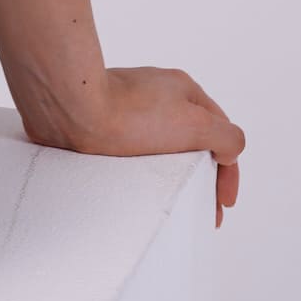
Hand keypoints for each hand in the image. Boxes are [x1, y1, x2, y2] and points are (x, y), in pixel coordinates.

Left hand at [29, 65, 244, 225]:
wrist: (71, 110)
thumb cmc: (133, 115)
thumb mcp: (197, 124)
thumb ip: (227, 137)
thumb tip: (229, 149)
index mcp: (183, 89)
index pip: (221, 131)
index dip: (229, 169)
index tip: (223, 204)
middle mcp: (157, 93)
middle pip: (192, 139)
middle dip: (202, 175)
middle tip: (203, 212)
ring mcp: (129, 106)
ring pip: (163, 146)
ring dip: (174, 174)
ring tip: (173, 203)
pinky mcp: (104, 122)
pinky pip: (134, 149)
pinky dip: (145, 170)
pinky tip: (141, 187)